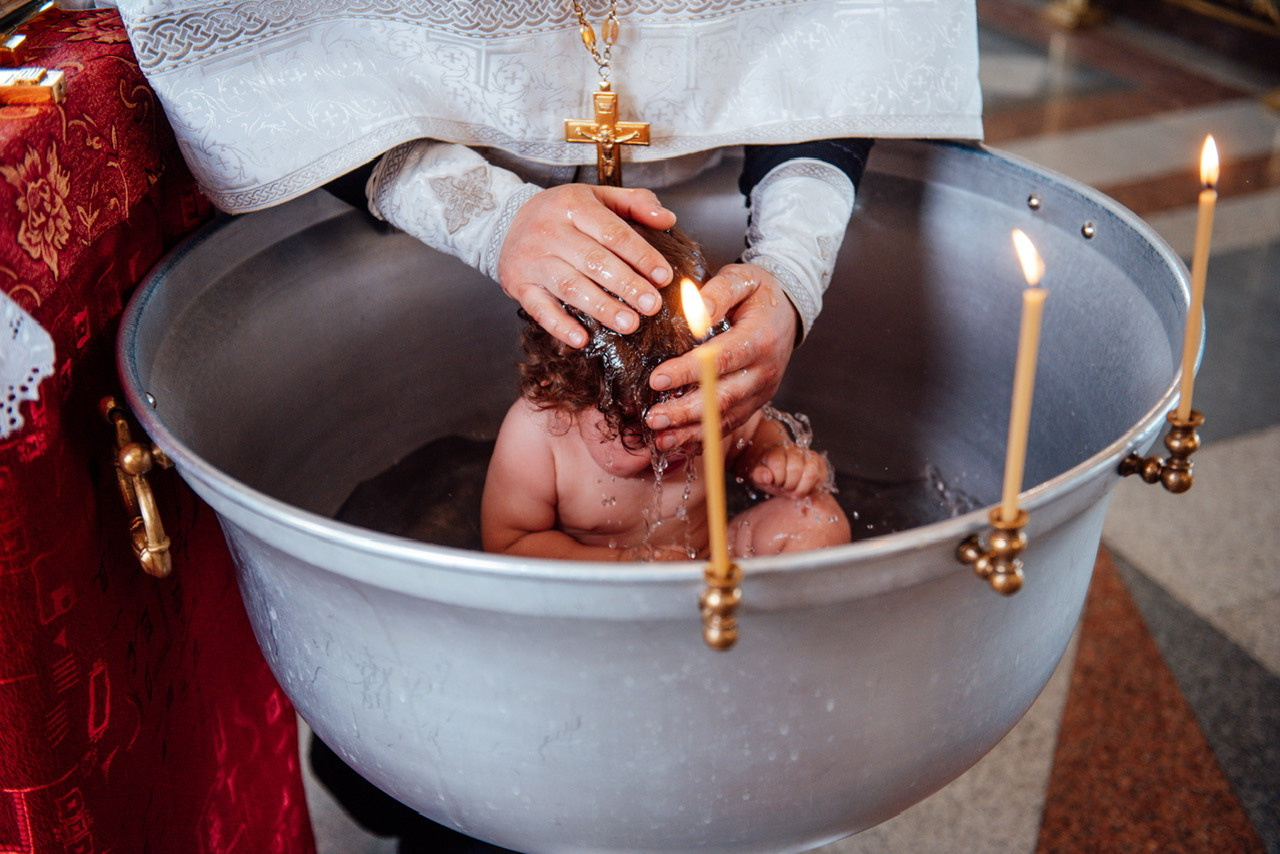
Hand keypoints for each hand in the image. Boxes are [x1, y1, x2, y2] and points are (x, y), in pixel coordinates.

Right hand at [497, 184, 677, 347]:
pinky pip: (539, 308)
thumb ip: (635, 203)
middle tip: (652, 306)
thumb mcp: (597, 196)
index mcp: (574, 206)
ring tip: (630, 324)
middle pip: (594, 261)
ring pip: (571, 286)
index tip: (663, 277)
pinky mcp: (519, 284)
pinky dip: (560, 325)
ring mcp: (533, 259)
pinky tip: (582, 339)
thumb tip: (668, 219)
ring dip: (602, 308)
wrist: (506, 220)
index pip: (613, 233)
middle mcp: (550, 231)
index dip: (641, 256)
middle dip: (627, 285)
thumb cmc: (563, 213)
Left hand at [645, 263, 797, 449]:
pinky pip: (730, 425)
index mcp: (760, 338)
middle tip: (652, 418)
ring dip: (691, 432)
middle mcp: (764, 371)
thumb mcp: (742, 278)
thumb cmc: (758, 294)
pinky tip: (680, 444)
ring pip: (725, 418)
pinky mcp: (755, 403)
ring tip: (661, 440)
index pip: (720, 360)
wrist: (787, 312)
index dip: (688, 372)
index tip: (657, 379)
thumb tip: (694, 311)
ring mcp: (761, 392)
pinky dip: (704, 438)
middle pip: (723, 397)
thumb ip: (718, 291)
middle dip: (685, 411)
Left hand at [747, 445, 829, 498]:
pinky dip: (812, 487)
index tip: (774, 482)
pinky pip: (821, 477)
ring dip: (801, 488)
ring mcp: (808, 454)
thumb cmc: (768, 472)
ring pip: (811, 473)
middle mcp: (794, 449)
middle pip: (795, 470)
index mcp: (776, 450)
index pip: (778, 464)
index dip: (776, 479)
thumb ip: (759, 475)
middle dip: (788, 485)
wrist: (778, 465)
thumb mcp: (757, 475)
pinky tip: (802, 487)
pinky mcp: (820, 463)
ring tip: (794, 489)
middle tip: (784, 487)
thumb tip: (767, 477)